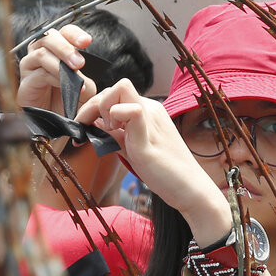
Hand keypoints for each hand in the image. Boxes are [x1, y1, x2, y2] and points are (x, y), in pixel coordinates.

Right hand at [17, 25, 96, 113]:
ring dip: (59, 62)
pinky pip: (38, 73)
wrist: (58, 122)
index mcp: (58, 51)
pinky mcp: (25, 83)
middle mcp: (42, 54)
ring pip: (41, 53)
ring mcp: (31, 67)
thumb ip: (85, 78)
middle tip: (80, 62)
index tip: (86, 41)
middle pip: (48, 37)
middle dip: (65, 47)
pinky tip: (64, 85)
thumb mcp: (86, 89)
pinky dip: (54, 77)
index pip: (63, 33)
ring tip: (74, 71)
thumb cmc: (70, 102)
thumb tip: (77, 71)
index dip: (74, 34)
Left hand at [74, 80, 230, 245]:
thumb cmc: (164, 171)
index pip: (115, 93)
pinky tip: (113, 136)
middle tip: (86, 130)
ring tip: (105, 133)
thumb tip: (94, 125)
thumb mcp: (133, 147)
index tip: (85, 126)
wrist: (189, 188)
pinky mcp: (149, 136)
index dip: (95, 106)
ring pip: (119, 89)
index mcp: (148, 111)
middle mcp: (151, 109)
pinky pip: (131, 110)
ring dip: (101, 109)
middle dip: (92, 106)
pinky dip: (115, 117)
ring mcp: (151, 120)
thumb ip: (116, 135)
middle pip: (113, 87)